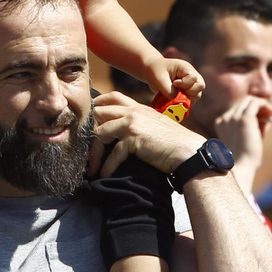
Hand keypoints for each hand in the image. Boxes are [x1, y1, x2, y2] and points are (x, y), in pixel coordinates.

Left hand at [90, 92, 205, 177]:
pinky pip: (113, 153)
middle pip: (99, 113)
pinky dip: (107, 166)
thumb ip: (139, 124)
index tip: (87, 119)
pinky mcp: (135, 138)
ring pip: (100, 132)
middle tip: (83, 148)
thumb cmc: (173, 143)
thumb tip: (123, 134)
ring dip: (94, 153)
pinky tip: (104, 174)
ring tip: (92, 167)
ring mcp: (133, 123)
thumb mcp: (154, 126)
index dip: (97, 105)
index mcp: (138, 107)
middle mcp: (134, 111)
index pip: (112, 97)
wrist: (188, 151)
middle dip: (88, 132)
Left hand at [143, 56, 204, 100]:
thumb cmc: (156, 71)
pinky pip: (191, 100)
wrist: (153, 72)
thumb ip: (168, 90)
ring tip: (174, 94)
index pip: (193, 78)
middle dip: (189, 92)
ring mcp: (191, 84)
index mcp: (186, 68)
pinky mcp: (188, 92)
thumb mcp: (159, 79)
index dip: (184, 84)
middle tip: (176, 91)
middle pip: (200, 86)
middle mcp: (192, 76)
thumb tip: (176, 100)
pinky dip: (184, 102)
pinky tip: (174, 98)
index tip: (174, 83)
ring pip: (197, 95)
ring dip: (186, 98)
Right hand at [211, 96, 271, 192]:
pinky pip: (256, 103)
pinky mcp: (245, 118)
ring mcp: (234, 117)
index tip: (261, 118)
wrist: (240, 167)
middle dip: (256, 106)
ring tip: (271, 113)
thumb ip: (252, 127)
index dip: (250, 111)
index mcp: (221, 123)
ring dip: (261, 105)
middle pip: (242, 102)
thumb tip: (265, 119)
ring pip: (249, 100)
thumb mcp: (245, 139)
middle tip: (268, 113)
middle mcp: (226, 117)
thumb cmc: (243, 159)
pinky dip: (265, 105)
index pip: (236, 109)